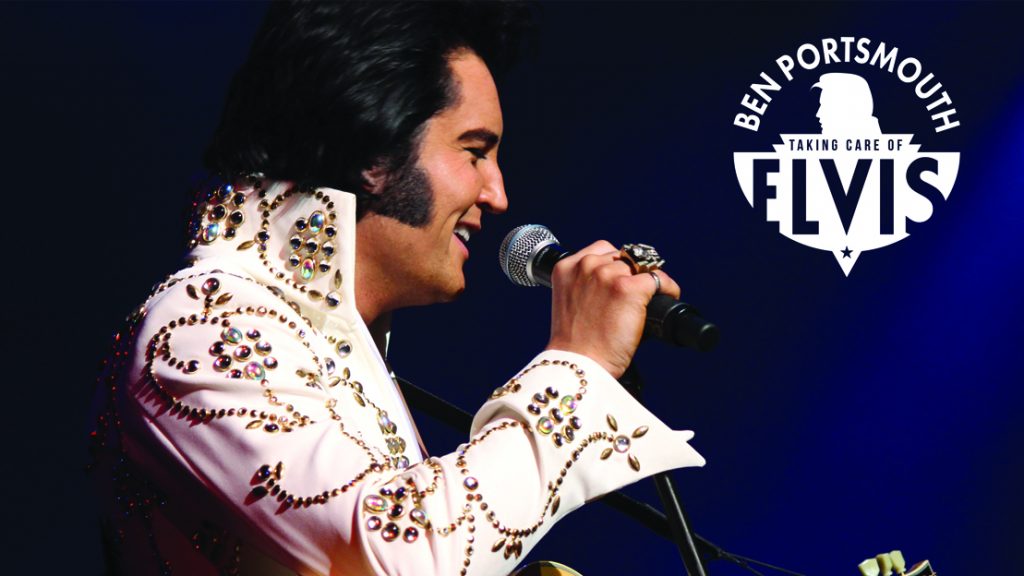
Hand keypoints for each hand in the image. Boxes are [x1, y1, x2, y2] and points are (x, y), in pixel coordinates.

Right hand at [544, 240, 680, 378]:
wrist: (580, 364)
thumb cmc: (576, 343)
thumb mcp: (571, 302)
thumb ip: (587, 284)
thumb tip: (621, 278)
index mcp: (566, 267)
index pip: (603, 249)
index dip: (617, 266)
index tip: (620, 283)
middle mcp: (586, 265)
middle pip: (624, 258)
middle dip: (631, 276)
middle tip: (632, 301)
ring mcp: (607, 275)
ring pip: (641, 267)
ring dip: (647, 284)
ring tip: (645, 305)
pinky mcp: (627, 288)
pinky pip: (658, 278)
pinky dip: (667, 289)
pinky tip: (665, 300)